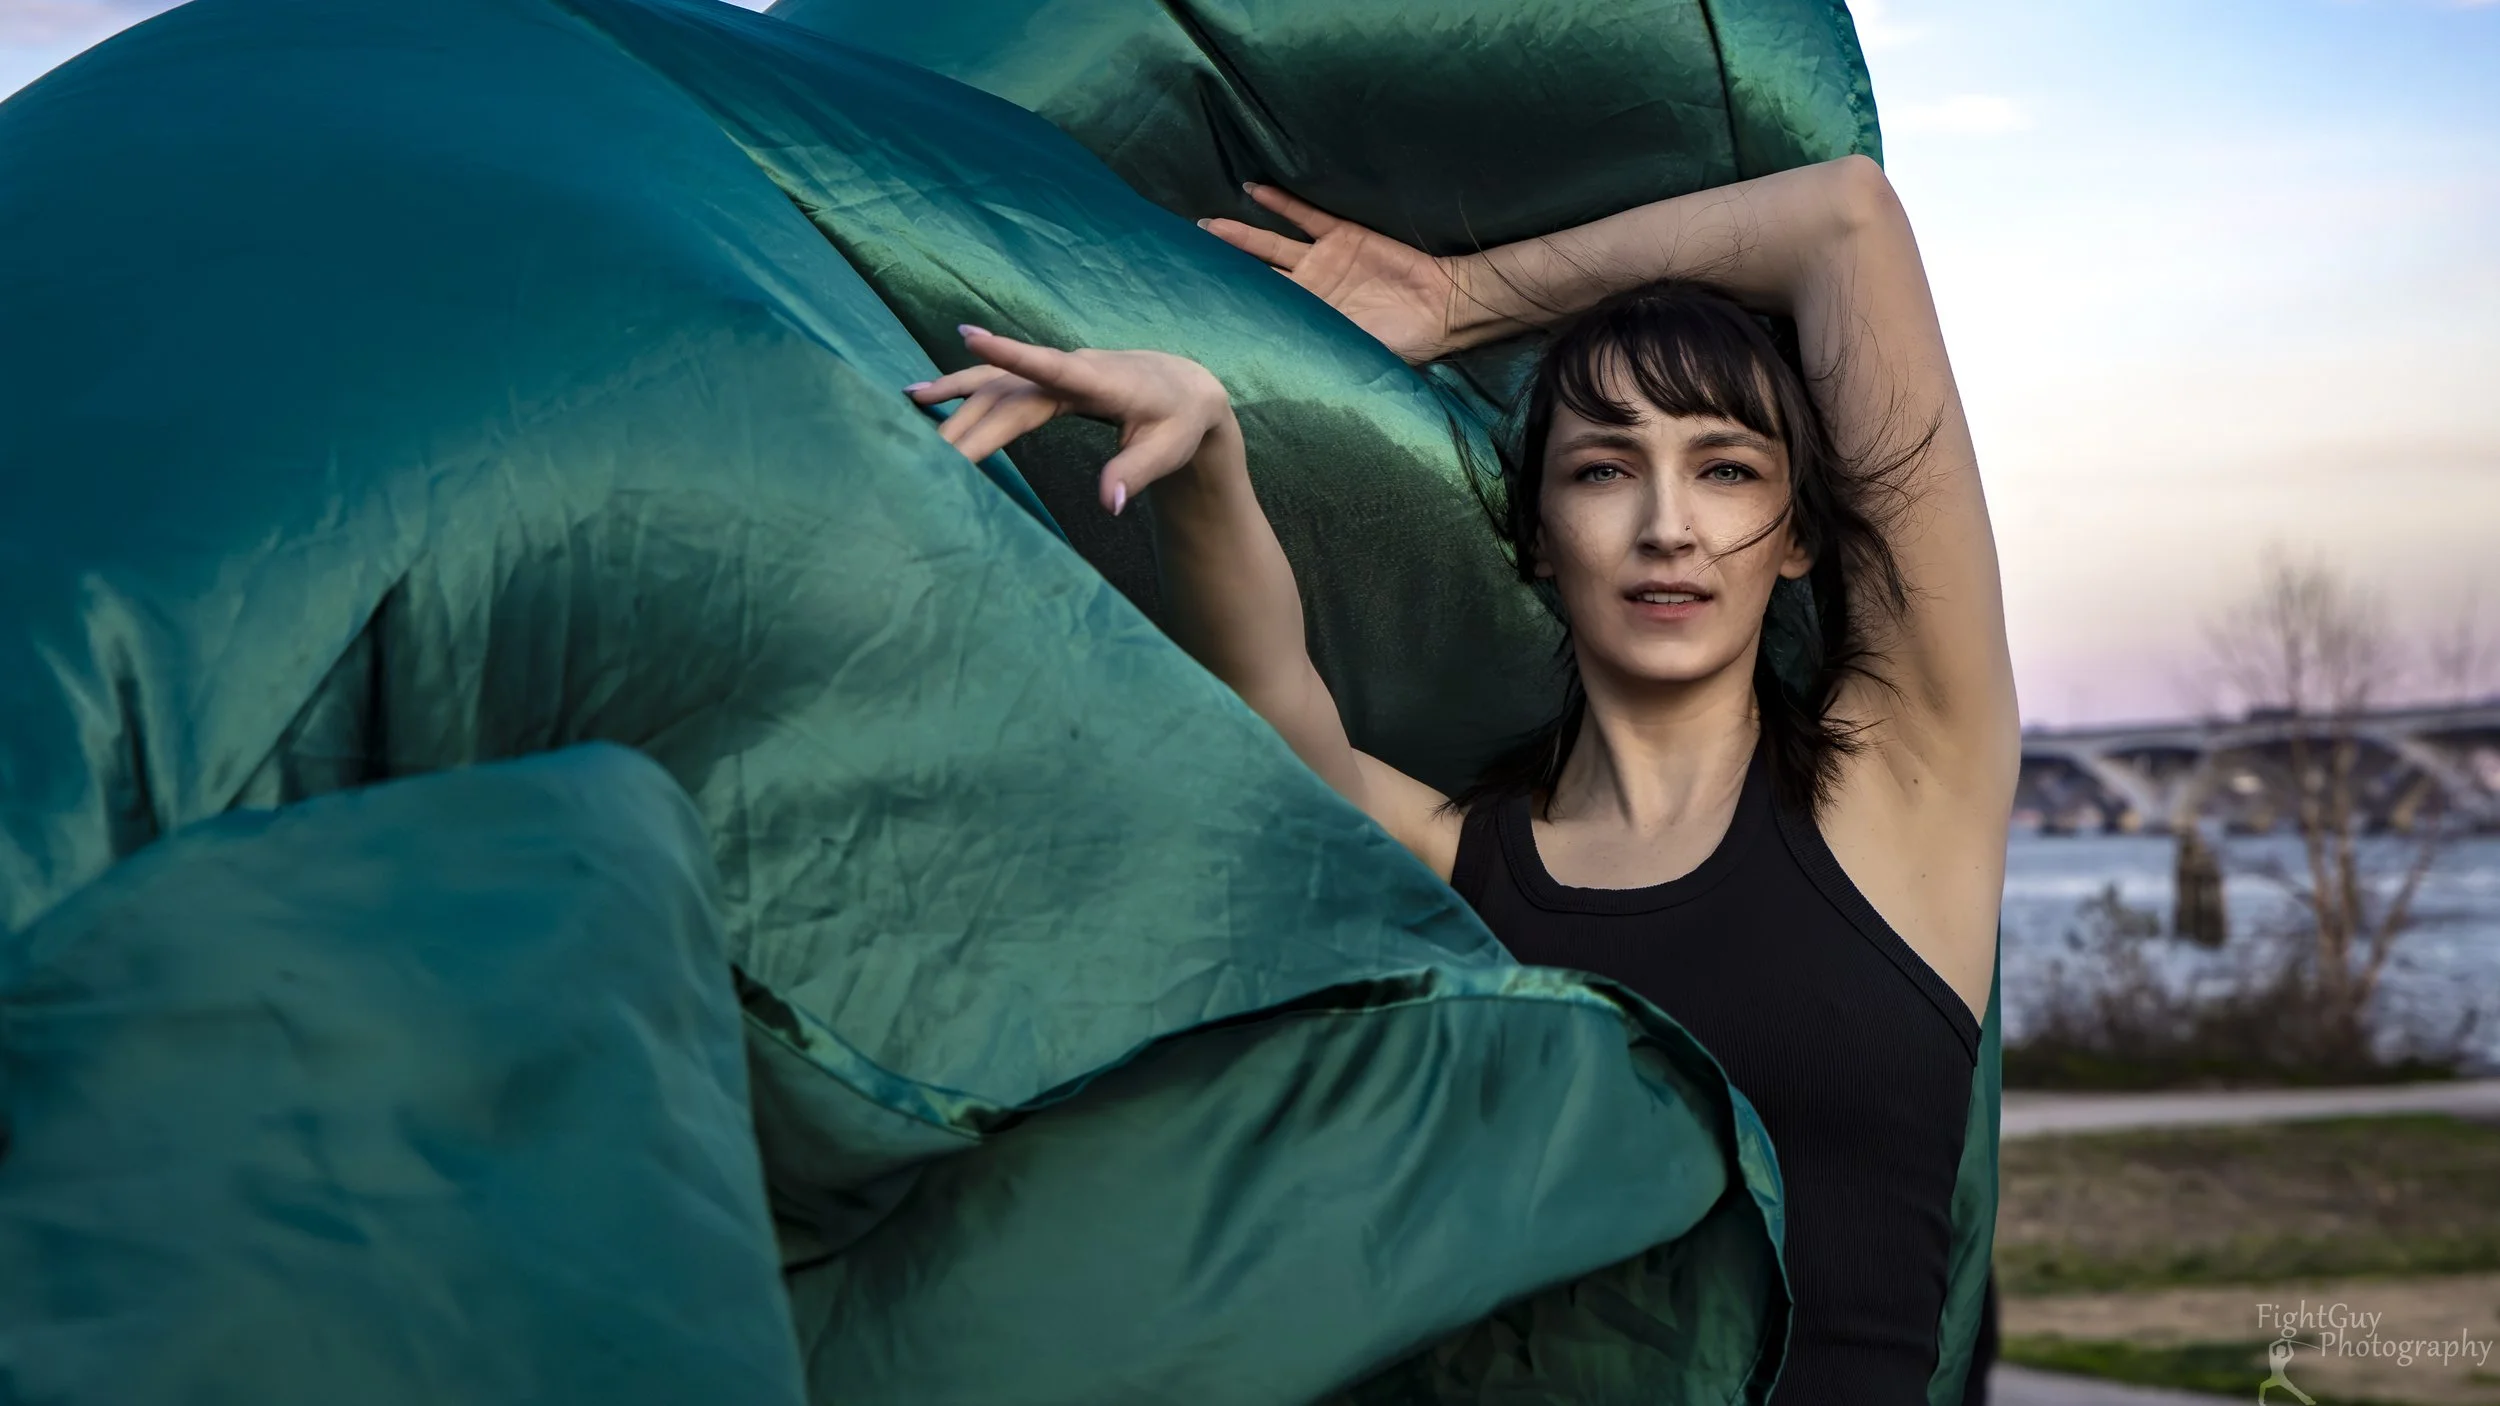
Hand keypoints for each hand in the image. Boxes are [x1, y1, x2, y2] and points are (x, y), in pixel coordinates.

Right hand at [905, 327, 1235, 513]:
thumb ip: (1135, 474)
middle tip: (932, 453)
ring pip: (996, 384)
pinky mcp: (1045, 379)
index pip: (1050, 366)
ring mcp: (1053, 371)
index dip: (1011, 353)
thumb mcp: (1167, 450)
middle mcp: (1069, 369)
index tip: (969, 336)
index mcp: (1099, 381)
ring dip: (954, 395)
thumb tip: (1109, 505)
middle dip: (970, 423)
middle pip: (1010, 393)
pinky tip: (926, 394)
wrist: (1185, 387)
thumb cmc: (1178, 422)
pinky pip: (998, 382)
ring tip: (910, 402)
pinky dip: (963, 387)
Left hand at [1199, 184, 1471, 363]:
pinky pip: (1305, 216)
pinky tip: (1254, 189)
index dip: (1231, 306)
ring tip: (1206, 225)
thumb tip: (1277, 363)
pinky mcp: (1343, 236)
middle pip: (1256, 276)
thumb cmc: (1404, 340)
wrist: (1443, 307)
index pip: (1261, 312)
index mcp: (1309, 321)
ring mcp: (1323, 261)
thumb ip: (1319, 349)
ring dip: (1240, 234)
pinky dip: (1281, 202)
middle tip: (1186, 258)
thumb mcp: (1356, 353)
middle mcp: (1309, 290)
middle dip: (1224, 268)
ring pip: (1271, 244)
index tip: (1197, 303)